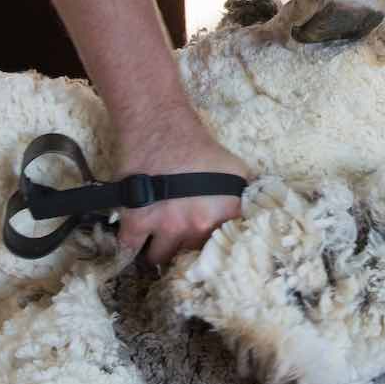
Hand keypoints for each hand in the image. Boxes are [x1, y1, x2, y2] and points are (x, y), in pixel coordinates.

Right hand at [115, 135, 248, 265]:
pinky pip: (131, 247)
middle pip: (189, 255)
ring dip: (158, 250)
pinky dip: (131, 245)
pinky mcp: (137, 221)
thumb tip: (253, 214)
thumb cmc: (199, 147)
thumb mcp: (235, 169)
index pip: (224, 250)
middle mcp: (199, 225)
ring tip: (156, 241)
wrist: (161, 127)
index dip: (212, 253)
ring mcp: (167, 225)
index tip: (205, 254)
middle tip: (178, 241)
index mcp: (226, 214)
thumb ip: (244, 197)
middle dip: (184, 249)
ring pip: (160, 256)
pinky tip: (134, 239)